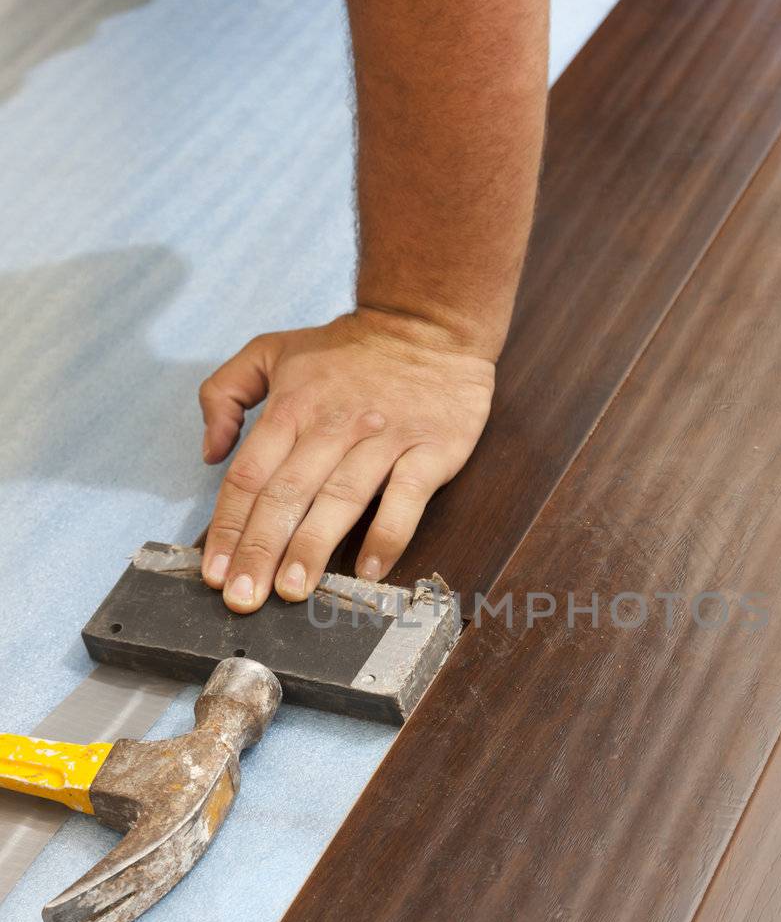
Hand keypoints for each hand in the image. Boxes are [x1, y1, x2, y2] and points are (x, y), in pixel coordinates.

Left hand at [198, 310, 494, 611]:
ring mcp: (384, 438)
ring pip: (340, 499)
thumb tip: (209, 452)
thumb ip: (225, 393)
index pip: (249, 476)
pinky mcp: (430, 449)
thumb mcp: (272, 350)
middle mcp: (333, 425)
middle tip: (244, 598)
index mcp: (292, 406)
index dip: (228, 527)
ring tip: (292, 591)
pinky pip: (406, 497)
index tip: (214, 572)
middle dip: (260, 550)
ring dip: (313, 548)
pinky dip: (388, 534)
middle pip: (287, 495)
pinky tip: (368, 569)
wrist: (428, 322)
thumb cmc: (349, 349)